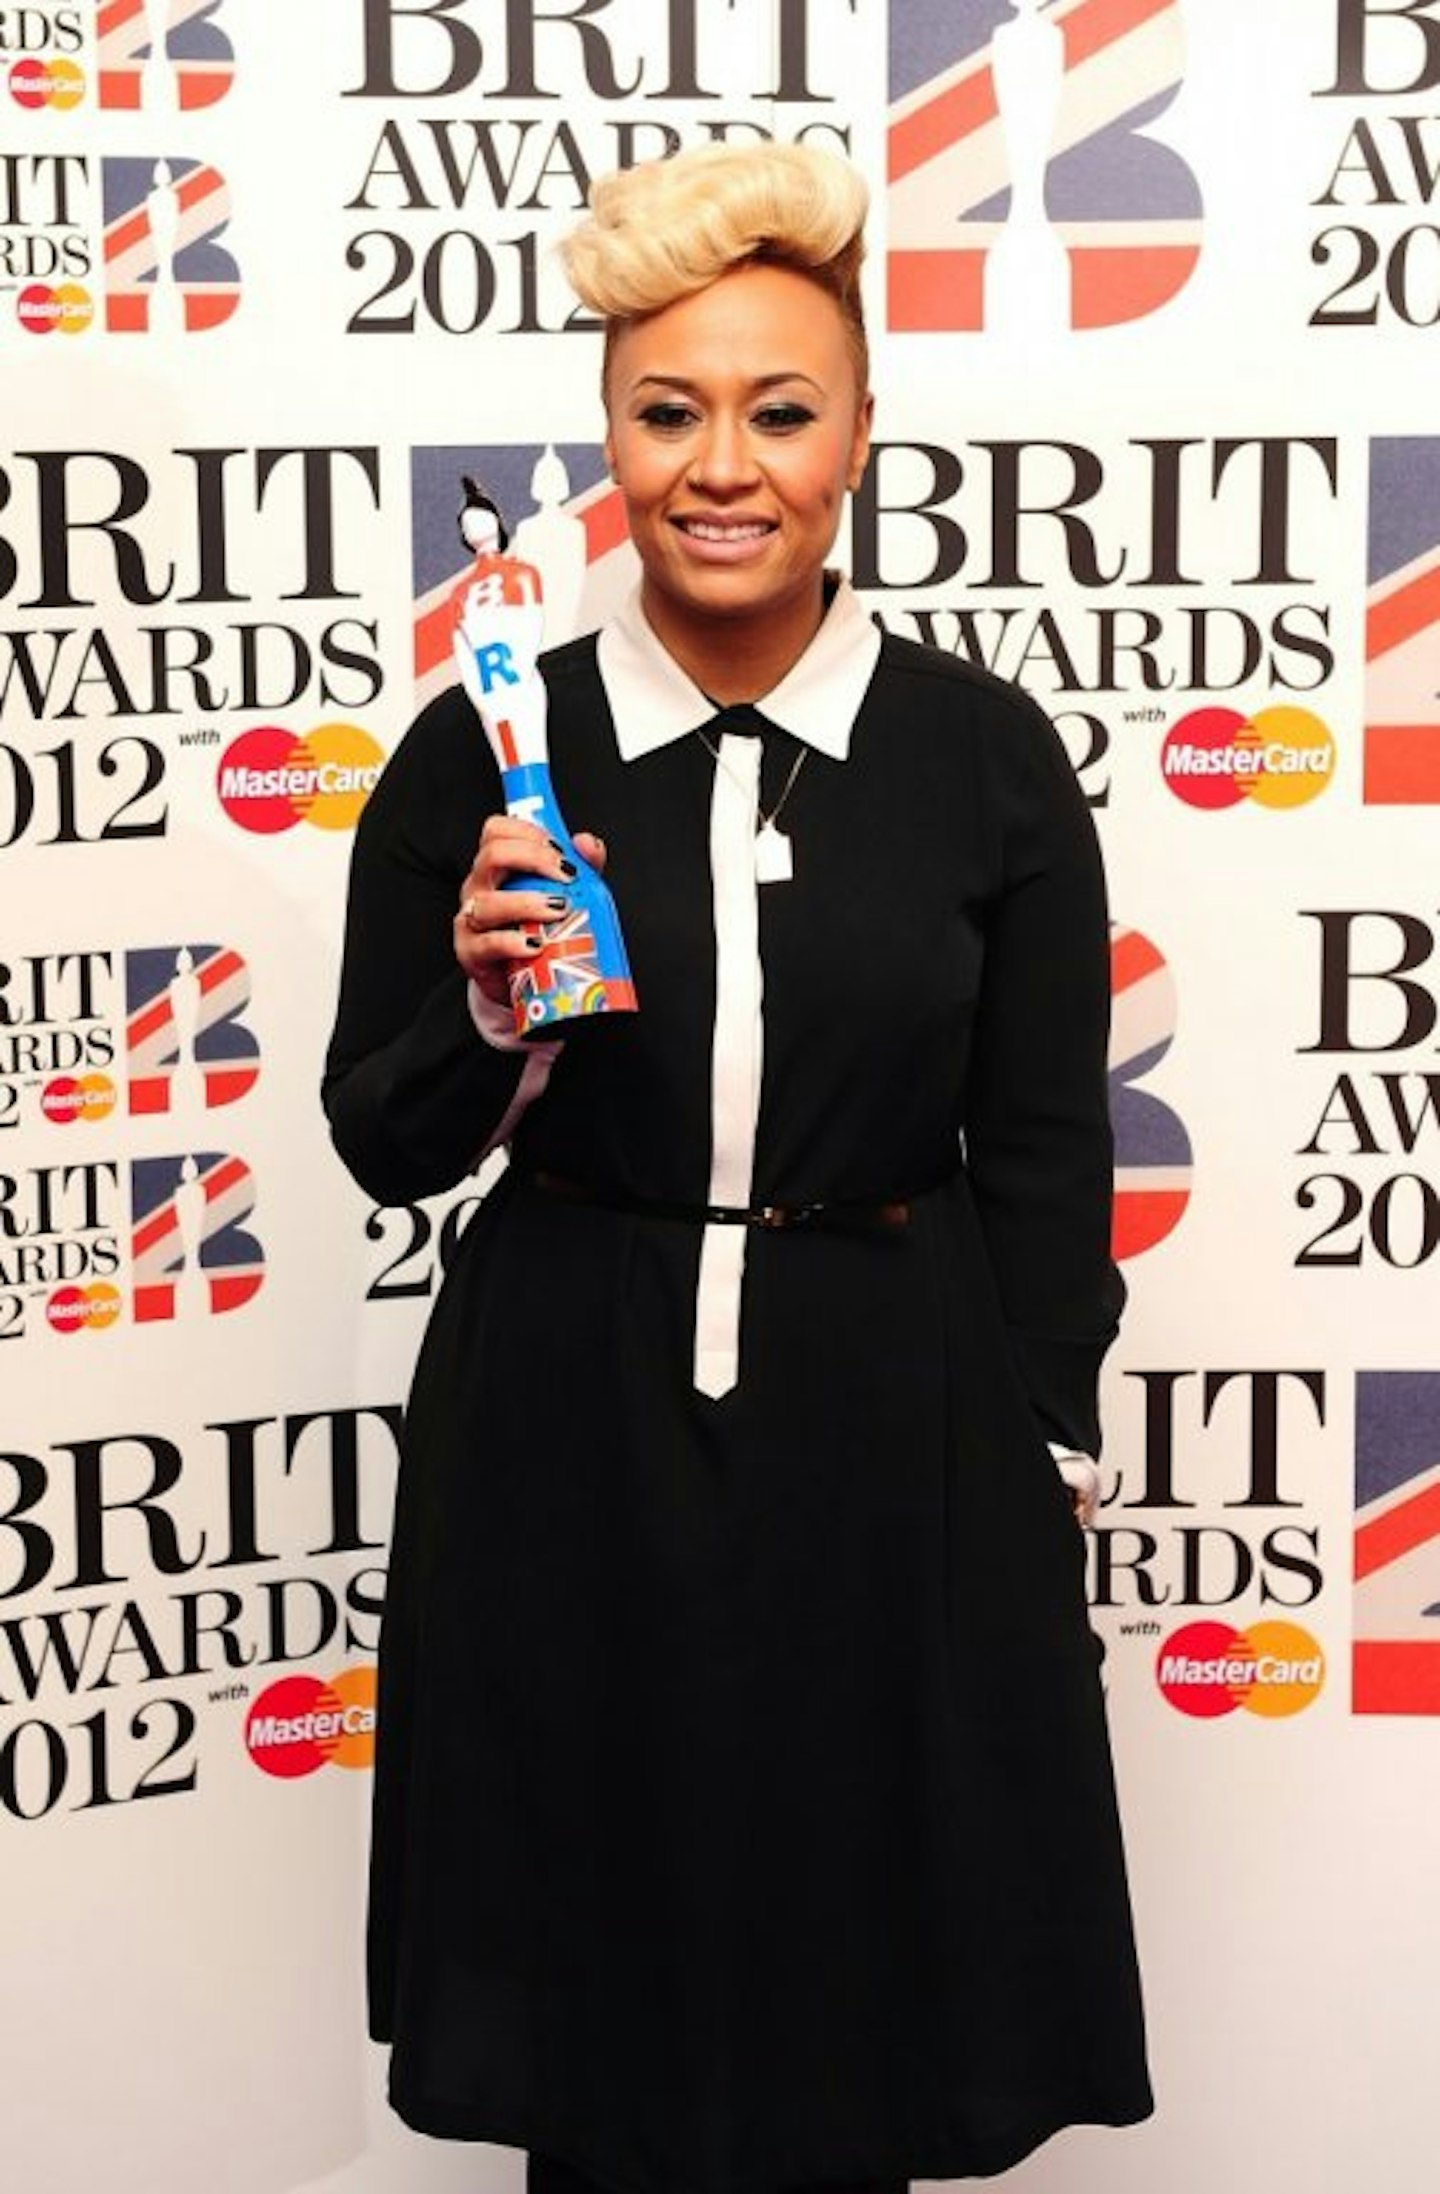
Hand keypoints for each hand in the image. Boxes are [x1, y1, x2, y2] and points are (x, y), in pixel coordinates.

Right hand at [454, 816, 606, 1009]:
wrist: (524, 978)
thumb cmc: (539, 929)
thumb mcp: (563, 892)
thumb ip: (580, 865)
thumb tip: (587, 843)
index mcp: (496, 867)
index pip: (497, 830)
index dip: (528, 832)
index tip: (560, 850)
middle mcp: (479, 887)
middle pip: (492, 855)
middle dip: (534, 860)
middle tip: (567, 878)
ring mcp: (471, 918)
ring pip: (489, 902)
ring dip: (528, 903)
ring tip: (559, 911)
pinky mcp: (470, 952)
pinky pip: (487, 943)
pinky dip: (513, 943)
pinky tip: (536, 945)